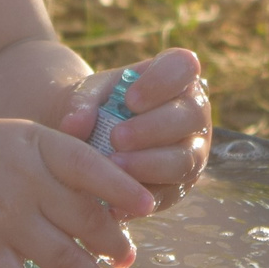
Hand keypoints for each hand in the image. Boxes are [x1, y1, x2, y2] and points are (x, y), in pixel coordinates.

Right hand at [0, 116, 153, 267]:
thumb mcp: (16, 136)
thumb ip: (56, 159)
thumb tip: (102, 194)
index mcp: (37, 145)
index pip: (94, 168)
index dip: (125, 190)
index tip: (148, 207)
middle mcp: (25, 181)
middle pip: (86, 218)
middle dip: (115, 243)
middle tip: (127, 256)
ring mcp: (3, 217)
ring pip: (63, 256)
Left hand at [61, 48, 211, 211]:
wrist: (90, 138)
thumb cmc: (97, 106)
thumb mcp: (86, 96)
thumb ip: (80, 104)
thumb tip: (75, 126)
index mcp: (176, 75)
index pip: (184, 66)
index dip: (162, 82)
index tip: (129, 99)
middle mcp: (193, 111)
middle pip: (191, 116)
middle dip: (153, 129)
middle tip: (117, 138)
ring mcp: (193, 150)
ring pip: (186, 160)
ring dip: (150, 164)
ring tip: (114, 166)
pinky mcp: (180, 186)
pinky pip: (169, 194)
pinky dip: (141, 198)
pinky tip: (114, 200)